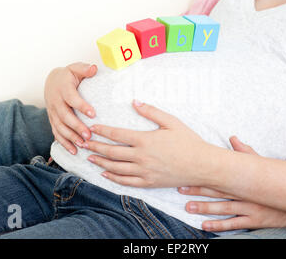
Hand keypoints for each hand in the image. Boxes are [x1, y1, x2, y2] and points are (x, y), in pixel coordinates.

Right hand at [44, 62, 97, 153]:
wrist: (52, 81)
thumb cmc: (68, 76)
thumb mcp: (76, 68)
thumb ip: (85, 69)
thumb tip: (94, 68)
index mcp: (63, 89)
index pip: (72, 98)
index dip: (82, 106)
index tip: (93, 114)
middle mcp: (56, 102)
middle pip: (65, 116)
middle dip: (77, 127)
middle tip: (89, 135)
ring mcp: (53, 113)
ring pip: (60, 127)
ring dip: (71, 137)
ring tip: (83, 145)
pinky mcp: (53, 120)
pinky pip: (57, 133)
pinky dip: (64, 143)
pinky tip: (74, 151)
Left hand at [85, 100, 212, 187]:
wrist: (202, 165)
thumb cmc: (188, 141)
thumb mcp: (172, 122)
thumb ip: (152, 111)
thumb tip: (134, 102)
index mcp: (145, 140)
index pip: (117, 134)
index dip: (102, 131)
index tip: (92, 128)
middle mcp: (141, 157)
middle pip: (112, 152)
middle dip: (95, 146)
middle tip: (83, 143)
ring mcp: (144, 172)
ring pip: (116, 167)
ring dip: (100, 162)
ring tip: (89, 157)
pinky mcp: (149, 183)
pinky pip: (126, 182)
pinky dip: (113, 178)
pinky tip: (105, 174)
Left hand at [178, 138, 285, 231]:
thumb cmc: (274, 180)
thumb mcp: (262, 164)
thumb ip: (245, 152)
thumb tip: (233, 137)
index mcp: (244, 178)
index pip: (219, 176)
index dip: (202, 176)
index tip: (186, 174)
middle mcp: (245, 193)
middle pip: (218, 191)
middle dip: (198, 190)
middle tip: (181, 190)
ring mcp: (250, 208)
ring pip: (224, 208)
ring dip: (205, 208)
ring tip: (189, 208)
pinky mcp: (255, 220)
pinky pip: (234, 223)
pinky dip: (220, 226)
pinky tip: (205, 226)